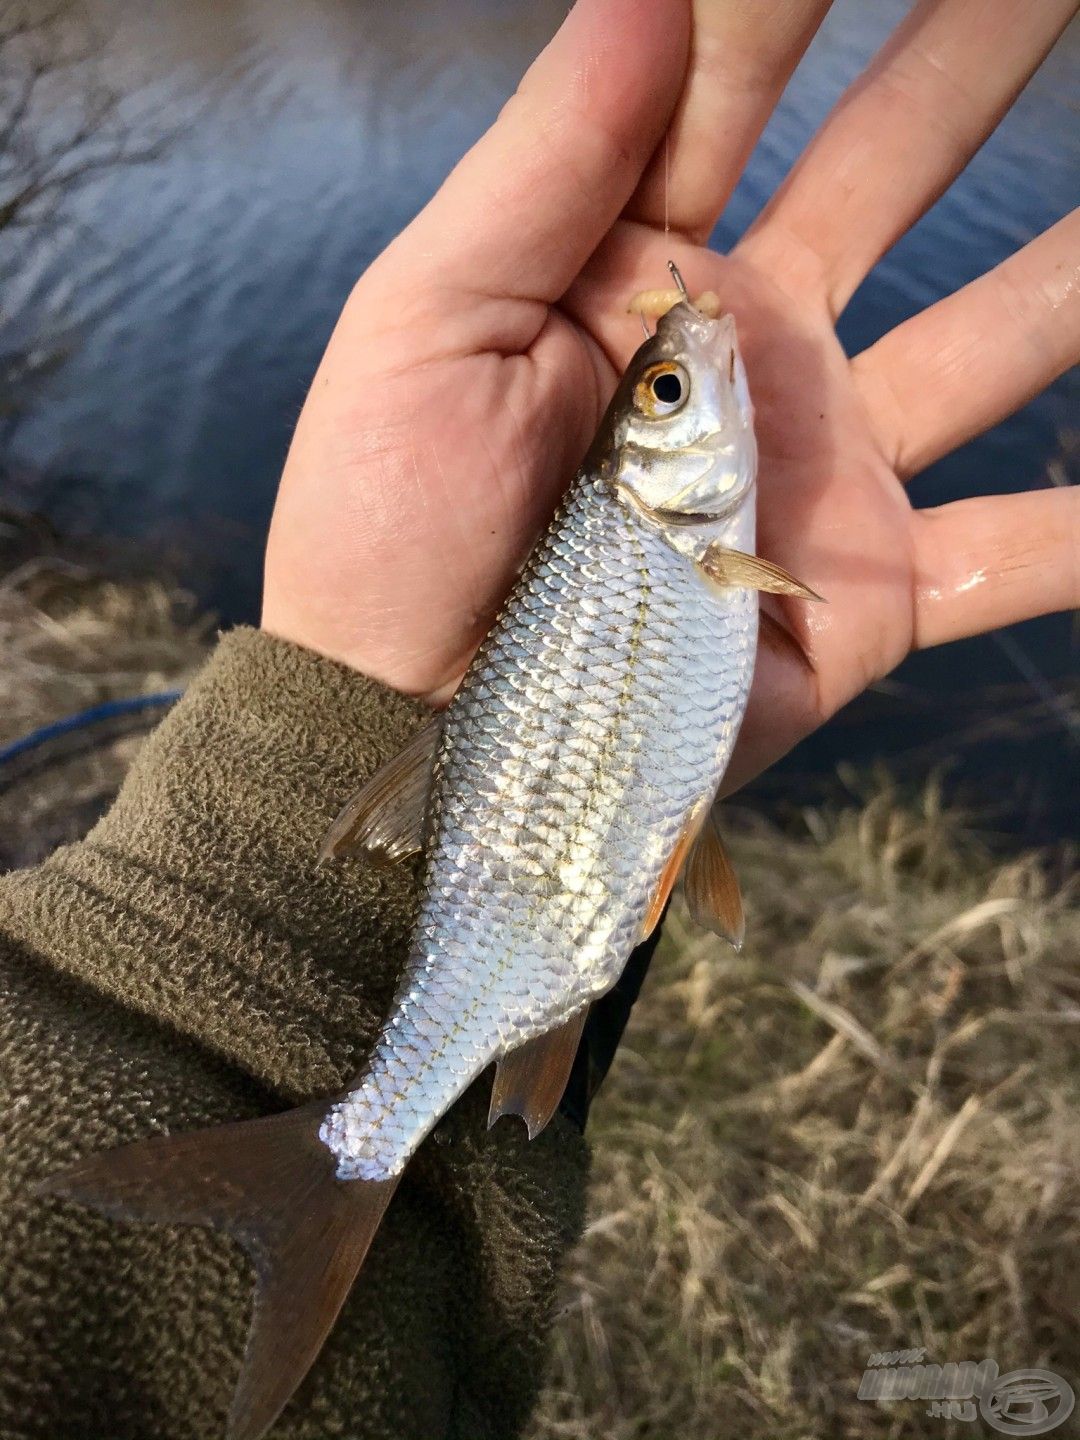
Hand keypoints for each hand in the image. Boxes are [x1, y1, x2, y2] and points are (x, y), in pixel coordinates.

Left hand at [262, 0, 1078, 790]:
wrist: (412, 716)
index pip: (734, 86)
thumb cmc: (388, 520)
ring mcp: (817, 470)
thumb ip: (544, 166)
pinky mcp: (860, 598)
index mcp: (637, 270)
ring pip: (989, 340)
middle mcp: (746, 352)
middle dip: (970, 56)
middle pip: (888, 167)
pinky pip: (1009, 556)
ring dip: (1072, 272)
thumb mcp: (429, 324)